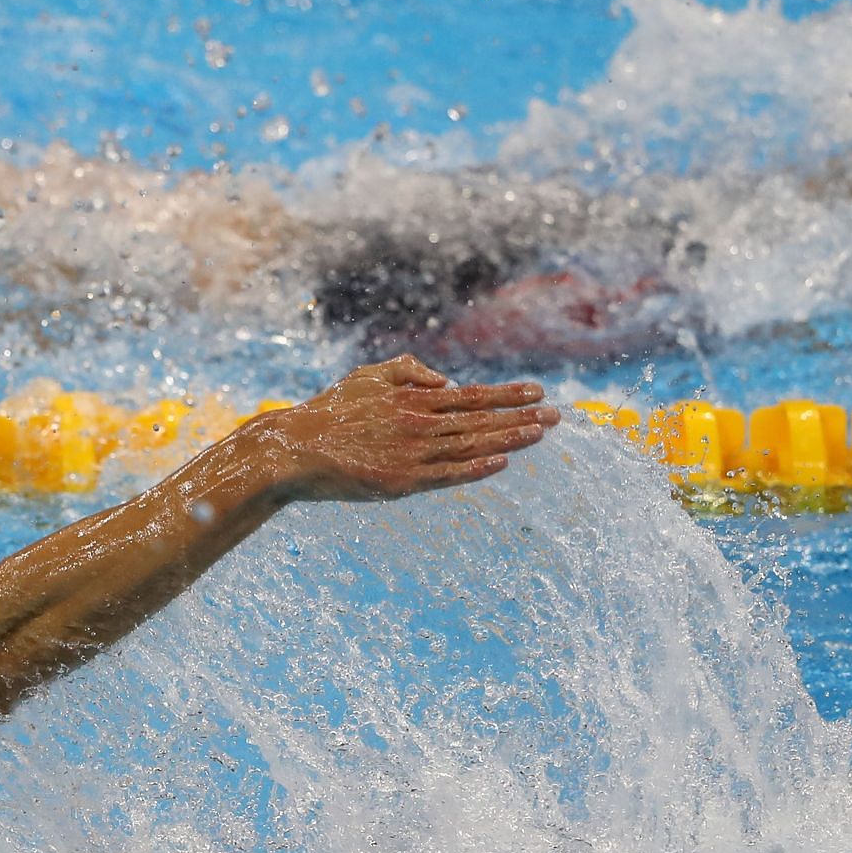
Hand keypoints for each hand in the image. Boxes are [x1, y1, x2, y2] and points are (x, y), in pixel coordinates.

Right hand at [260, 355, 559, 501]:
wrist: (296, 450)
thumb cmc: (330, 412)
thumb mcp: (367, 376)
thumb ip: (408, 370)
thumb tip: (447, 379)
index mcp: (412, 398)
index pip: (472, 396)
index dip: (507, 394)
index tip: (539, 392)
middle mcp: (418, 424)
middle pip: (480, 420)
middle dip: (521, 417)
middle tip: (556, 416)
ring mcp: (412, 454)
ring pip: (471, 445)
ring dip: (509, 439)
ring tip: (539, 435)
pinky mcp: (401, 482)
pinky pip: (447, 475)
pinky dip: (475, 468)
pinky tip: (500, 463)